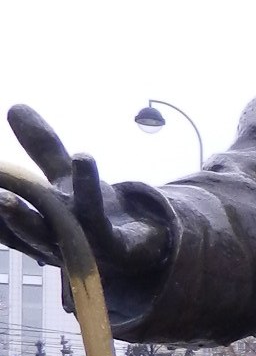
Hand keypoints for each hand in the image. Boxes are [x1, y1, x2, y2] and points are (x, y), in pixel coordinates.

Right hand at [2, 106, 169, 275]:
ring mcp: (85, 244)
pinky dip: (88, 187)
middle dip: (8, 216)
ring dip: (31, 218)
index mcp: (38, 228)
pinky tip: (82, 158)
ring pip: (56, 229)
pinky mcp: (115, 242)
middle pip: (28, 229)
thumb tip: (15, 106)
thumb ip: (42, 147)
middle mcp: (57, 240)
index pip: (7, 224)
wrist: (142, 248)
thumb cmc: (94, 216)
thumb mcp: (65, 177)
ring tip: (10, 196)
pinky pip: (98, 215)